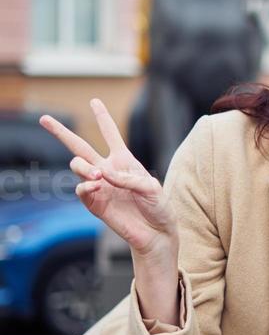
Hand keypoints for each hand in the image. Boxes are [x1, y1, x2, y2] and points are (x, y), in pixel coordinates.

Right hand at [39, 98, 178, 257]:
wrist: (156, 233)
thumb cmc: (158, 207)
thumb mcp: (151, 187)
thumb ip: (128, 178)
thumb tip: (102, 174)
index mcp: (124, 161)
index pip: (110, 135)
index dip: (102, 118)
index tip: (94, 101)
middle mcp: (107, 170)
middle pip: (80, 147)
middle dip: (61, 133)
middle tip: (44, 119)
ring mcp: (99, 186)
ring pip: (78, 166)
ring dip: (83, 167)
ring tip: (97, 175)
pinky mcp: (95, 204)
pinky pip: (82, 190)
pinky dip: (86, 186)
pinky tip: (95, 185)